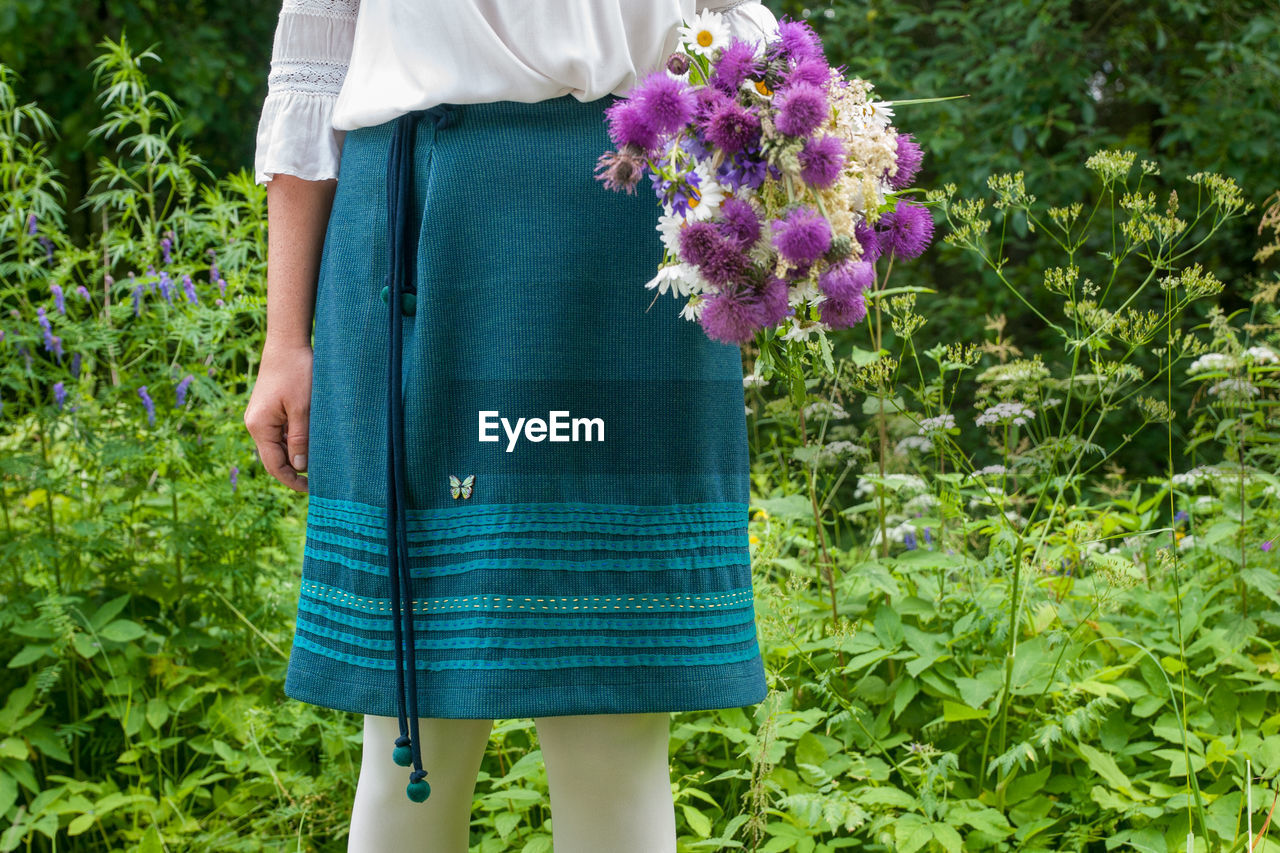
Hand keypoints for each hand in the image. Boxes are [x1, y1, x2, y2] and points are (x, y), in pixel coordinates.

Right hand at [244, 341, 312, 493]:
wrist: (287, 343)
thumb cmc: (297, 372)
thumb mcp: (303, 408)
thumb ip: (300, 438)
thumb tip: (299, 467)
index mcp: (259, 426)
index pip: (274, 465)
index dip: (292, 481)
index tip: (312, 489)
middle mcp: (255, 424)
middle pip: (275, 458)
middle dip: (295, 470)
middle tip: (321, 479)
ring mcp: (261, 417)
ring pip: (279, 445)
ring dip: (297, 454)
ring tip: (322, 460)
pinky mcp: (269, 410)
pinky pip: (282, 433)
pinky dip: (296, 440)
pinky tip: (314, 441)